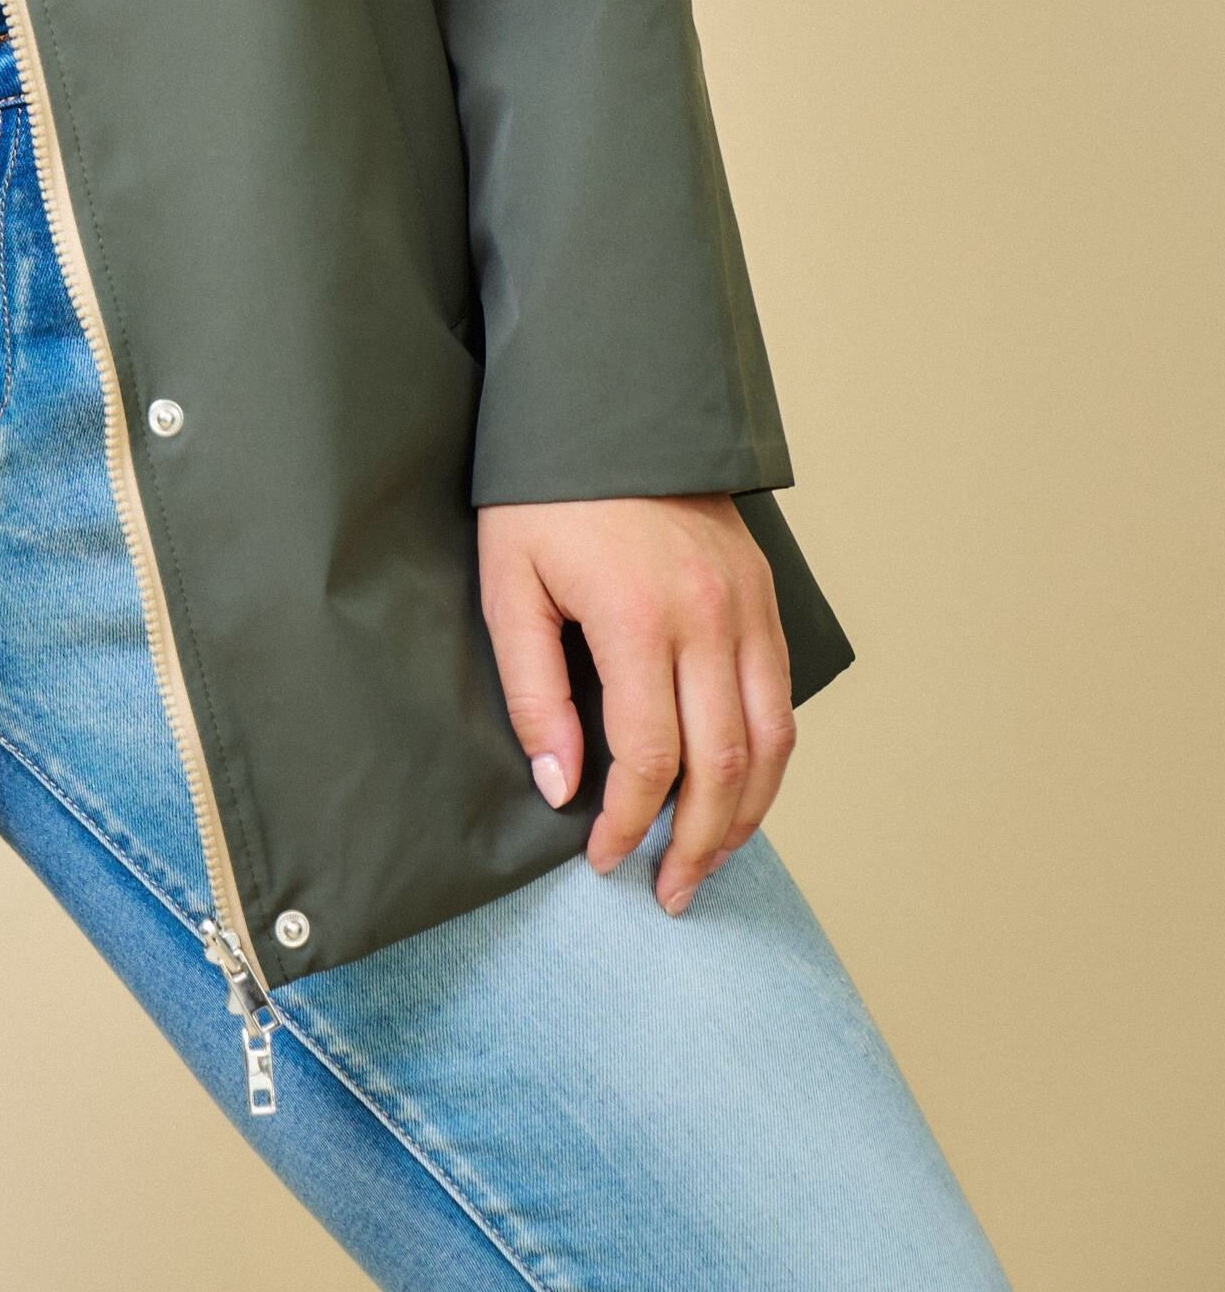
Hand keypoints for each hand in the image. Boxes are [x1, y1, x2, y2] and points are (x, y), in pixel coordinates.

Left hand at [477, 494, 796, 914]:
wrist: (610, 399)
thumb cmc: (545, 490)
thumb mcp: (510, 584)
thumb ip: (532, 692)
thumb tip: (561, 787)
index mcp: (637, 617)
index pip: (648, 759)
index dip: (628, 823)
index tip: (604, 859)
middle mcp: (708, 618)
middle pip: (724, 768)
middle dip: (697, 845)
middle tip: (668, 892)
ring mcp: (748, 605)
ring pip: (771, 742)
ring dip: (747, 816)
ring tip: (710, 860)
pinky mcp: (765, 594)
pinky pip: (781, 697)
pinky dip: (769, 758)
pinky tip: (741, 790)